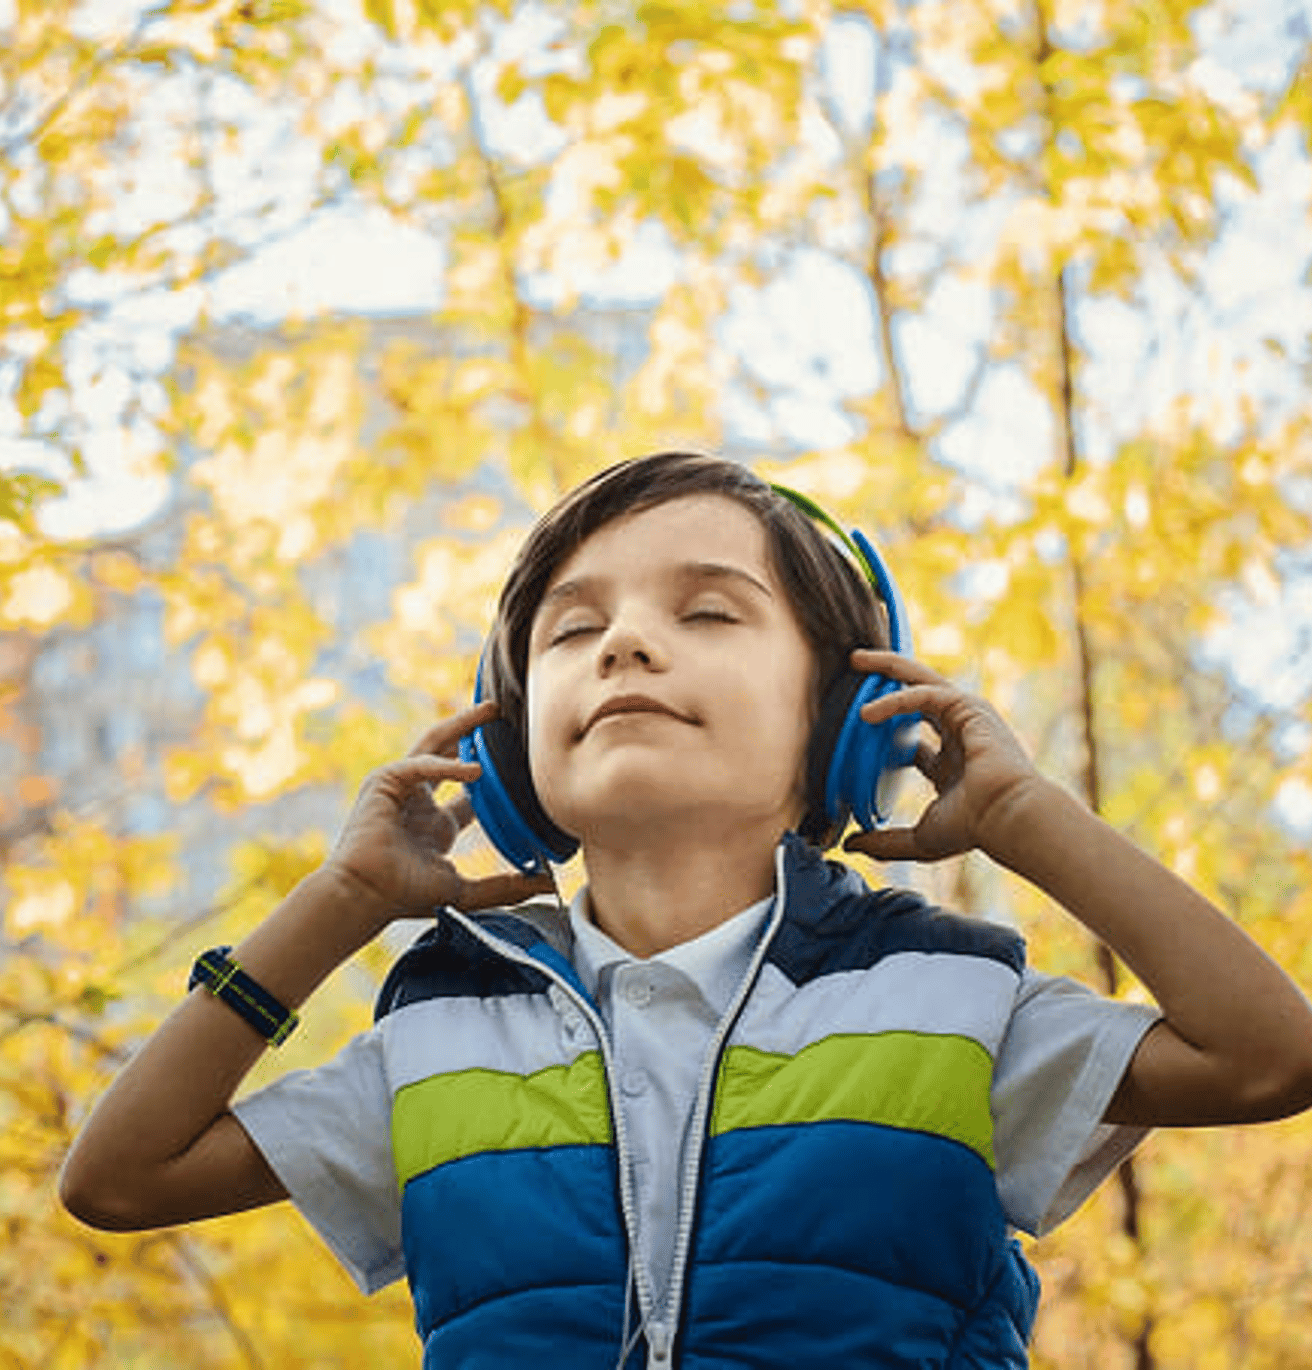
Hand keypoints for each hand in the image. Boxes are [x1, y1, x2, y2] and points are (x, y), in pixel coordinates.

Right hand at [324, 700, 554, 924]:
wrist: (365, 895)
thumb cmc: (404, 895)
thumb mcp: (466, 890)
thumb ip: (506, 887)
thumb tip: (548, 885)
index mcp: (436, 827)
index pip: (469, 794)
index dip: (492, 778)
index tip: (520, 765)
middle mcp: (419, 803)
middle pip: (448, 755)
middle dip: (471, 732)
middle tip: (499, 714)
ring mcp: (401, 789)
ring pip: (432, 745)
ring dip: (459, 726)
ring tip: (489, 712)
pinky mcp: (384, 781)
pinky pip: (420, 763)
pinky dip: (446, 764)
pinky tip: (474, 770)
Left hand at [841, 650, 1041, 863]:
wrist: (1006, 817)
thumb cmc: (973, 828)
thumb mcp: (920, 838)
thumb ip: (884, 841)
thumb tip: (849, 845)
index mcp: (950, 764)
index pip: (913, 738)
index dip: (885, 728)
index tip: (855, 725)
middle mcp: (959, 735)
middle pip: (916, 694)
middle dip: (887, 678)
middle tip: (854, 666)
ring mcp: (966, 717)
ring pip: (921, 679)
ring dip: (889, 666)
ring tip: (856, 660)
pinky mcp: (969, 707)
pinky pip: (924, 693)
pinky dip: (895, 699)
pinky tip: (867, 713)